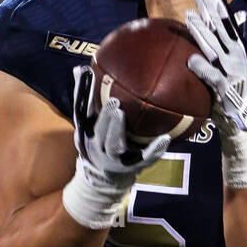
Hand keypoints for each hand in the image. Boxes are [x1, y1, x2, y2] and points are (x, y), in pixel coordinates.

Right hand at [63, 64, 169, 228]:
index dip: (88, 101)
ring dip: (119, 131)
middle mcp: (101, 149)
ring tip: (124, 115)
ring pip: (116, 146)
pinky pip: (145, 159)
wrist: (104, 179)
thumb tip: (81, 67)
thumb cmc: (97, 141)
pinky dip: (155, 150)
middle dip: (107, 119)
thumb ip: (84, 97)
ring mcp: (117, 160)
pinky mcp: (134, 167)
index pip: (86, 118)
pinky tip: (165, 139)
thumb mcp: (86, 123)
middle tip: (114, 103)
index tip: (95, 84)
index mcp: (89, 136)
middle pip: (101, 134)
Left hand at [186, 0, 246, 188]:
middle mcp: (238, 58)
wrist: (246, 127)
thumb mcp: (233, 67)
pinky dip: (203, 69)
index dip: (217, 1)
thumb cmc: (234, 96)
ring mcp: (233, 74)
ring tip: (189, 17)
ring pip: (216, 49)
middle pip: (223, 28)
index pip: (227, 20)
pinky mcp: (227, 91)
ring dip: (203, 33)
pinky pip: (213, 78)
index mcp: (238, 50)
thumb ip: (232, 43)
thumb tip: (239, 17)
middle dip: (212, 8)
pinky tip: (191, 60)